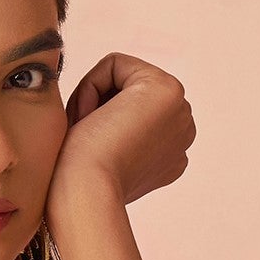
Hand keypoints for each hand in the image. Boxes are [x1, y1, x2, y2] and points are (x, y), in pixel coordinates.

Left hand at [48, 52, 194, 218]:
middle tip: (85, 142)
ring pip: (120, 78)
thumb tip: (96, 107)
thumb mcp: (102, 155)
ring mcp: (180, 111)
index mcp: (170, 154)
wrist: (83, 195)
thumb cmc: (78, 183)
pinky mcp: (168, 91)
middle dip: (98, 107)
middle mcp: (182, 132)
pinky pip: (114, 64)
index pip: (129, 112)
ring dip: (94, 99)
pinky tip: (91, 120)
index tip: (88, 151)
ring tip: (88, 132)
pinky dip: (91, 86)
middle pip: (127, 91)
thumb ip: (112, 132)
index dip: (98, 123)